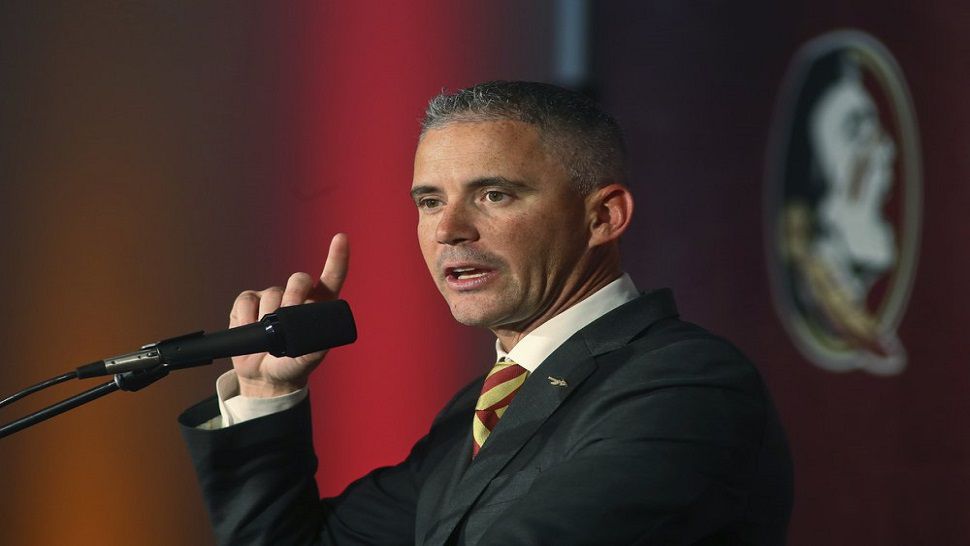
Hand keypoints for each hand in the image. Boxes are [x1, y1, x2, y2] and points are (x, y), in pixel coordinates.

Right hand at [229, 234, 349, 397]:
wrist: (264, 377)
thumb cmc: (292, 365)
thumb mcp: (308, 359)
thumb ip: (314, 346)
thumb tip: (311, 331)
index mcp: (318, 307)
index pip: (331, 278)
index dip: (337, 257)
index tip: (341, 238)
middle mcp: (297, 297)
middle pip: (299, 280)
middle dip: (294, 295)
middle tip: (286, 316)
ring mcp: (273, 297)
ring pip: (272, 293)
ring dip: (267, 316)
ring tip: (268, 337)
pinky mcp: (249, 302)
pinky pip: (247, 300)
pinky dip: (246, 317)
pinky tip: (250, 330)